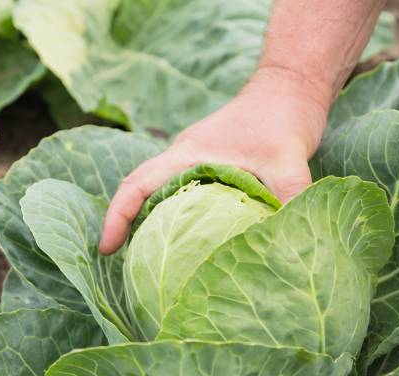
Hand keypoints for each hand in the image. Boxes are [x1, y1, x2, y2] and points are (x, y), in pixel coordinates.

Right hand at [99, 67, 331, 254]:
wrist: (293, 85)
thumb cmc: (284, 112)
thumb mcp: (290, 158)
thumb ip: (290, 197)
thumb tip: (288, 243)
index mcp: (188, 154)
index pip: (136, 185)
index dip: (116, 217)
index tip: (105, 249)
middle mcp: (185, 159)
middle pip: (139, 193)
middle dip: (124, 227)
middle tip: (122, 266)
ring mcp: (197, 163)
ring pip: (159, 196)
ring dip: (147, 224)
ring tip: (147, 262)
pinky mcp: (212, 168)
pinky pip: (182, 197)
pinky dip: (175, 220)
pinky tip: (190, 246)